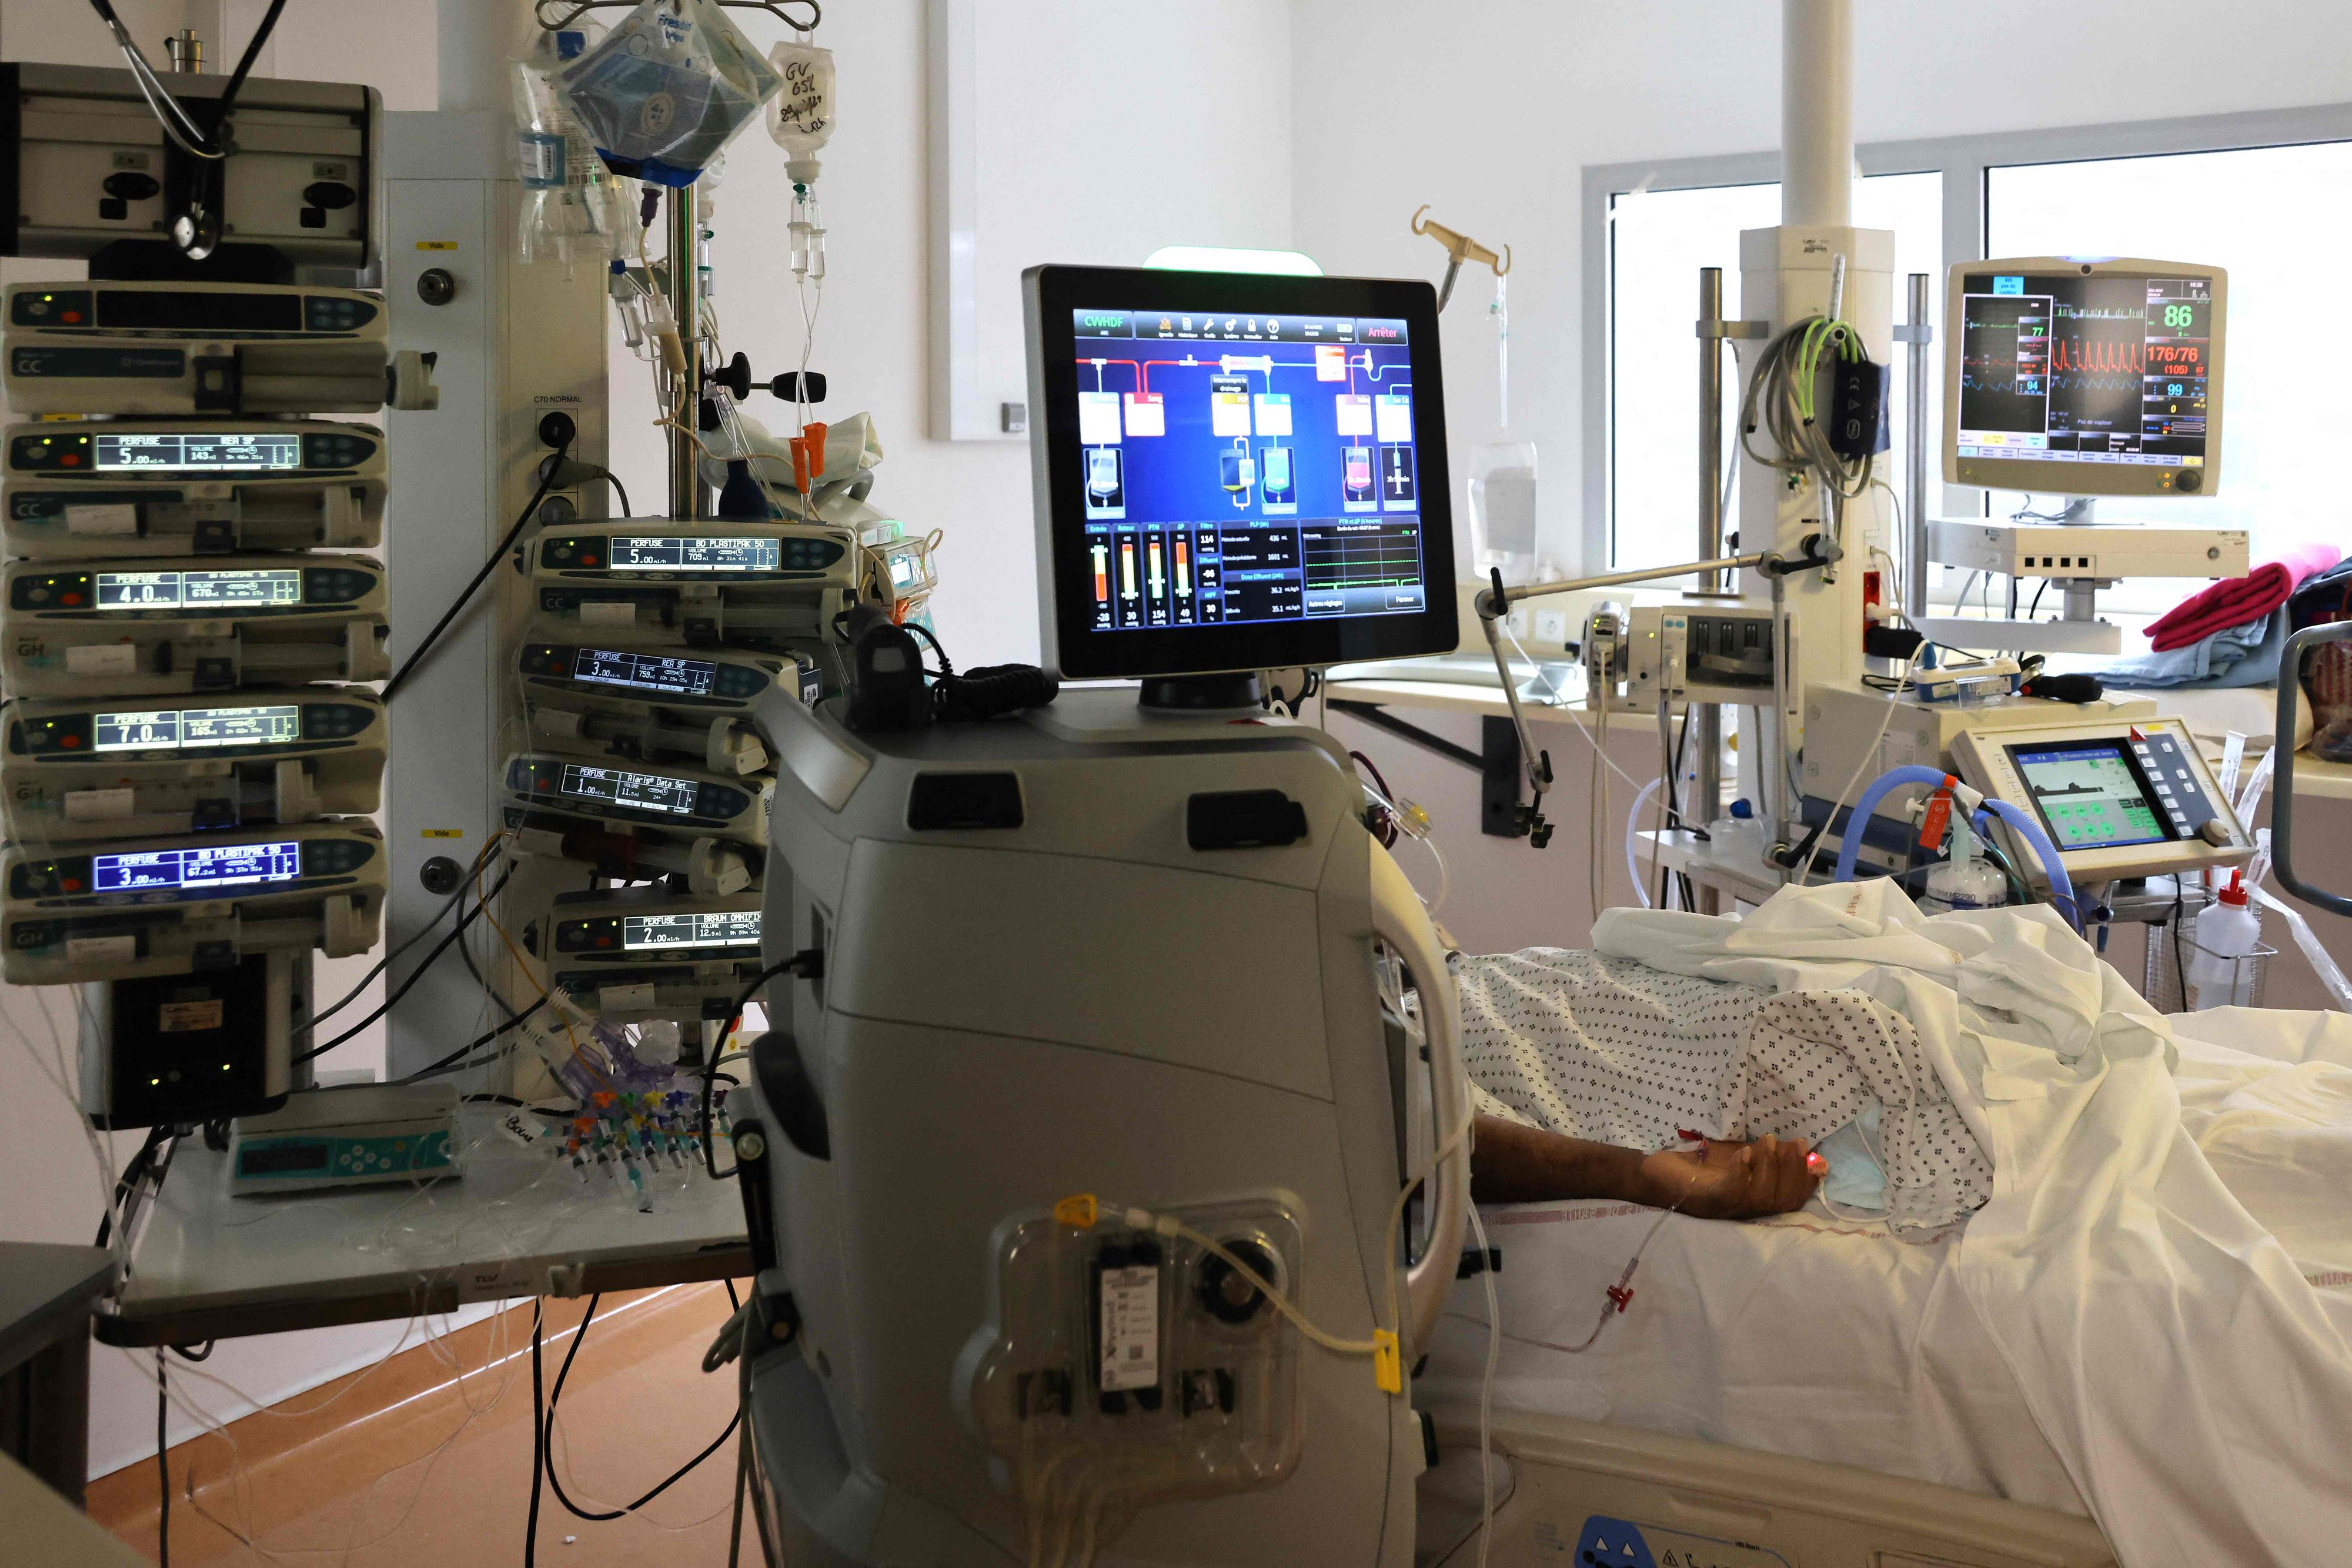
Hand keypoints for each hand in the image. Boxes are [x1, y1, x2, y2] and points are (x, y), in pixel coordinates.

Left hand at [1637, 1133, 1820, 1219]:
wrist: (1651, 1175)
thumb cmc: (1695, 1167)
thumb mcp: (1734, 1158)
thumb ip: (1761, 1156)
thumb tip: (1794, 1143)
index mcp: (1751, 1203)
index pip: (1789, 1201)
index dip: (1807, 1183)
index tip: (1819, 1160)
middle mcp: (1742, 1212)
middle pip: (1780, 1200)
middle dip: (1794, 1171)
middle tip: (1797, 1143)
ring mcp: (1725, 1209)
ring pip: (1761, 1196)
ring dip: (1770, 1166)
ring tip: (1769, 1140)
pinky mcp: (1707, 1202)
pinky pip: (1732, 1192)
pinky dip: (1742, 1172)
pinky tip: (1744, 1152)